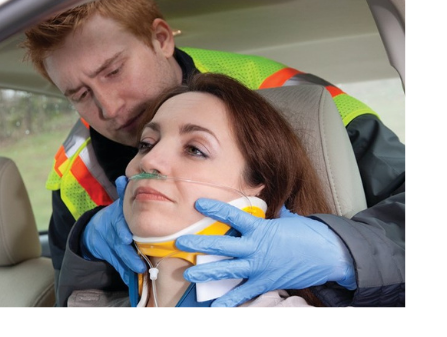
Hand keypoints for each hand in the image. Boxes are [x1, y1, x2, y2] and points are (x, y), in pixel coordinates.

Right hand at [82, 176, 146, 284]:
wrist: (94, 230)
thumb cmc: (115, 216)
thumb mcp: (118, 204)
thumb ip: (122, 192)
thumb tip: (123, 179)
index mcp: (114, 219)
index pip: (117, 224)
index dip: (122, 231)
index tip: (126, 238)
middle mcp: (109, 233)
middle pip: (118, 245)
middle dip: (128, 255)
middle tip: (140, 265)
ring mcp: (107, 246)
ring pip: (118, 257)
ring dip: (128, 266)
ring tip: (140, 273)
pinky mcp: (108, 256)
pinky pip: (116, 265)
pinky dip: (124, 273)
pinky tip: (131, 281)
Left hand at [175, 198, 355, 306]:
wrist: (328, 254)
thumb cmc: (308, 234)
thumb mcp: (287, 220)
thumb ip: (272, 215)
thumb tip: (267, 205)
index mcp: (260, 229)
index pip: (233, 216)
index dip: (215, 209)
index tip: (199, 203)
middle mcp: (256, 248)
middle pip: (222, 246)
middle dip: (199, 245)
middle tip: (181, 242)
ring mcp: (259, 267)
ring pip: (227, 271)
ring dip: (206, 273)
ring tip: (188, 273)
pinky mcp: (265, 282)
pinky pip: (243, 293)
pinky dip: (229, 301)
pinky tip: (215, 306)